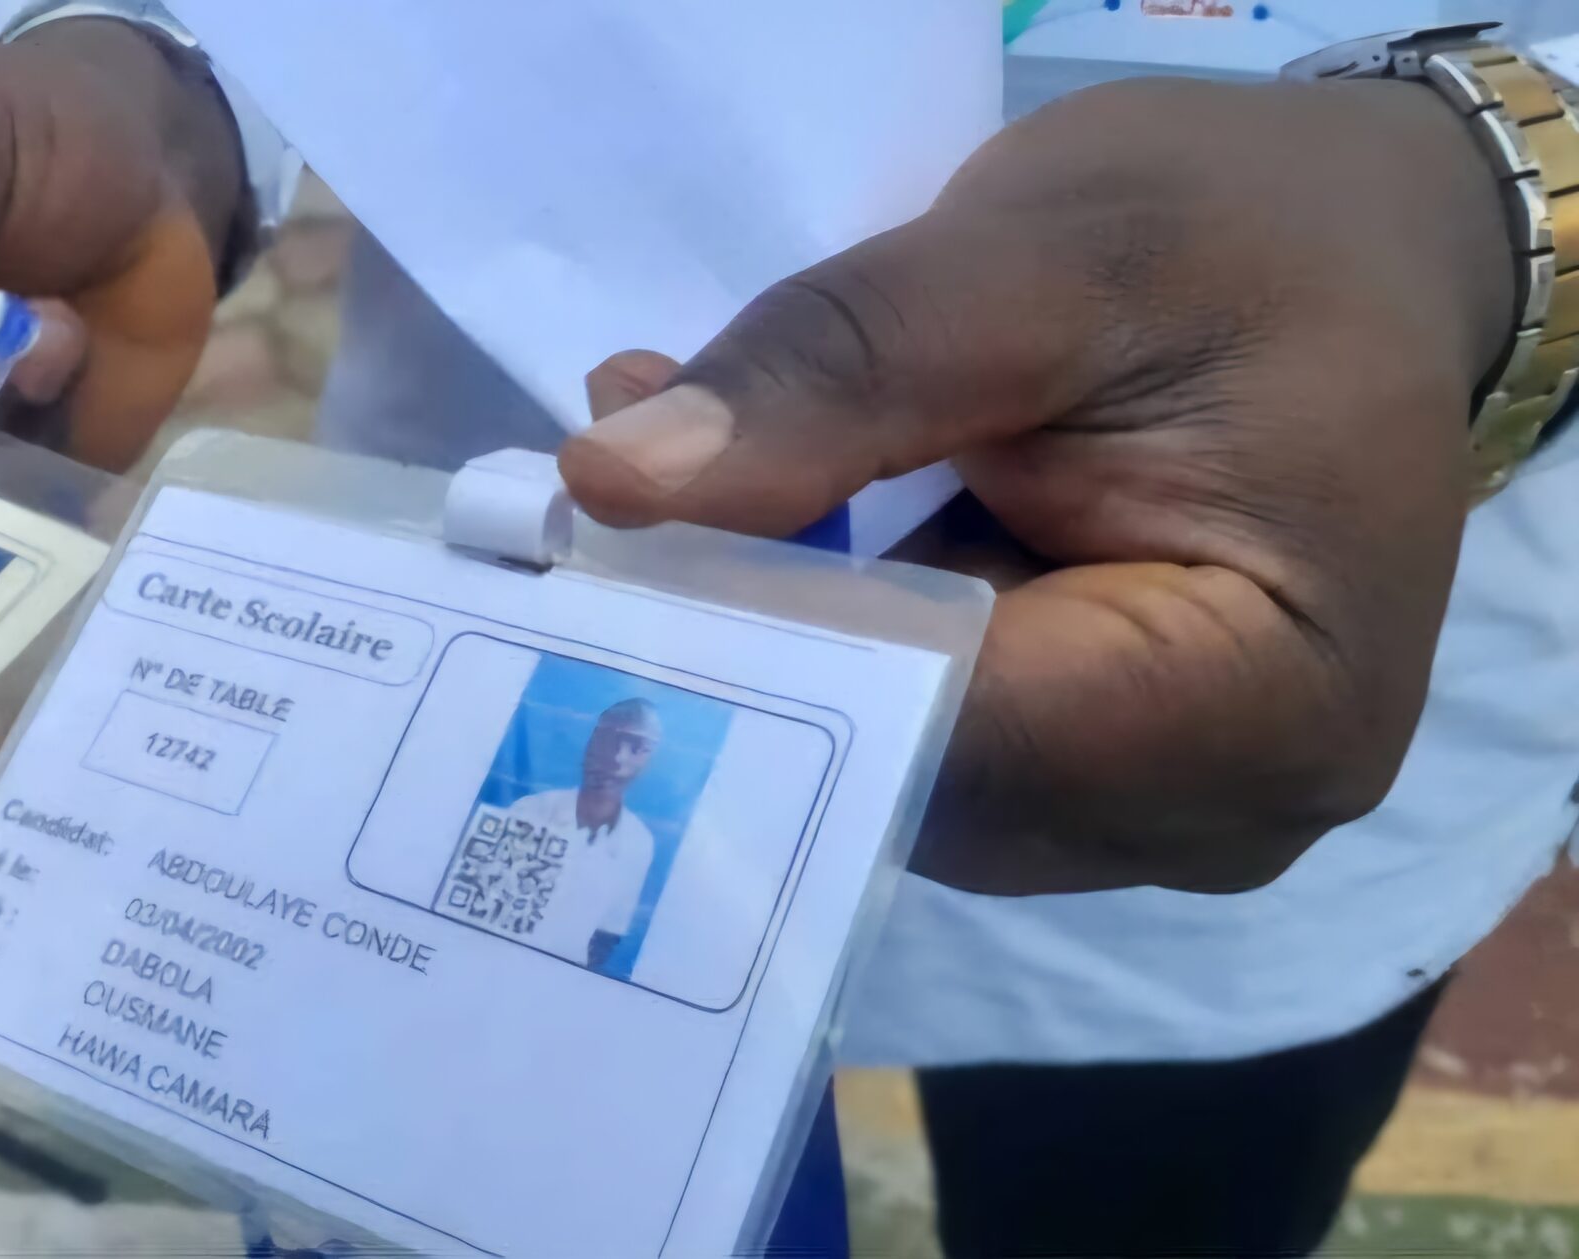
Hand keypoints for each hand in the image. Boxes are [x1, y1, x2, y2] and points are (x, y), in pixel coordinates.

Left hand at [563, 79, 1513, 895]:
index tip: (591, 564)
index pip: (960, 731)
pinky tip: (741, 517)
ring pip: (877, 770)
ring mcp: (1141, 812)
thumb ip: (832, 371)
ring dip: (758, 635)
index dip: (764, 658)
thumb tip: (609, 480)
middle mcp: (1214, 812)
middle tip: (594, 502)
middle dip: (742, 646)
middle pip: (908, 779)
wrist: (1335, 252)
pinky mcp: (1074, 775)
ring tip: (664, 483)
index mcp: (1271, 704)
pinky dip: (807, 633)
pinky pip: (896, 735)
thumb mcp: (1043, 257)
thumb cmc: (1239, 243)